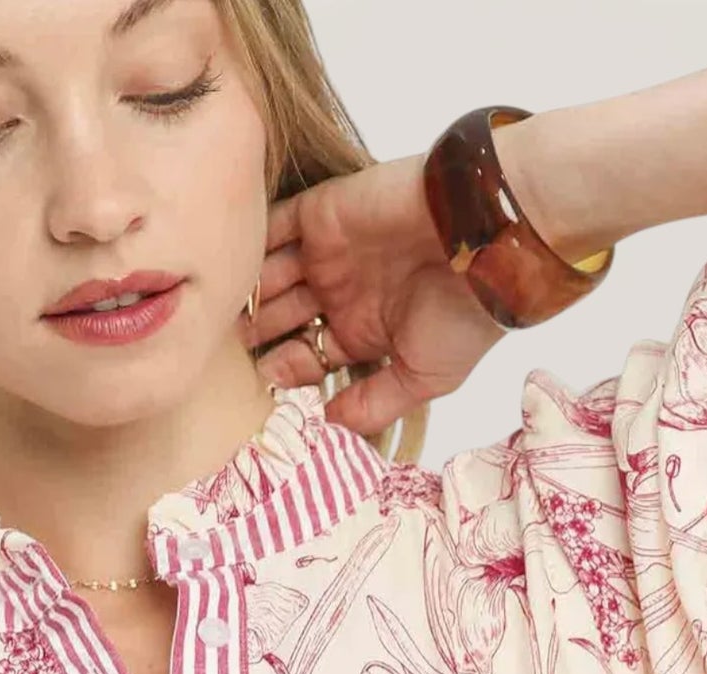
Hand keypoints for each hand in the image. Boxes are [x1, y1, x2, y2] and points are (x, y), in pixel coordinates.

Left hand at [239, 153, 506, 436]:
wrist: (487, 240)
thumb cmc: (466, 315)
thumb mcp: (424, 379)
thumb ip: (373, 405)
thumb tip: (327, 428)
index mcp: (364, 331)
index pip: (307, 354)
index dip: (280, 370)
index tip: (255, 387)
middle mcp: (343, 292)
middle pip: (281, 316)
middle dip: (254, 334)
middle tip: (220, 353)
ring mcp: (331, 252)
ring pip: (272, 274)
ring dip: (246, 293)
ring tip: (219, 316)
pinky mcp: (323, 212)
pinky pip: (274, 226)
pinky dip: (251, 244)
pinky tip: (230, 268)